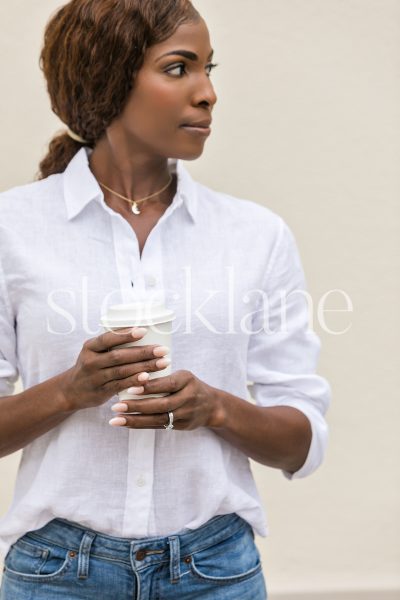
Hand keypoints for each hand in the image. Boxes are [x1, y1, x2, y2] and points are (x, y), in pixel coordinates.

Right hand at [58, 327, 169, 410]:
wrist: (71, 391)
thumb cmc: (91, 366)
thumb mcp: (94, 351)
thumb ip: (112, 344)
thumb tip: (145, 332)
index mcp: (90, 347)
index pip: (107, 338)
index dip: (125, 335)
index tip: (144, 331)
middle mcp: (91, 362)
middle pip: (119, 356)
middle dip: (143, 352)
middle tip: (163, 350)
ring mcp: (95, 378)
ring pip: (122, 371)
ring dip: (144, 367)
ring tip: (163, 362)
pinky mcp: (101, 392)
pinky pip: (120, 385)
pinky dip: (134, 381)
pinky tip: (147, 378)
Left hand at [109, 370, 224, 429]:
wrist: (212, 406)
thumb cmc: (189, 385)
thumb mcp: (182, 375)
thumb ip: (163, 376)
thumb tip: (132, 371)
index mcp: (187, 380)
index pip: (167, 384)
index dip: (149, 387)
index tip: (129, 388)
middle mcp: (188, 398)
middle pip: (161, 404)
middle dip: (137, 406)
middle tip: (116, 406)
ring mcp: (186, 414)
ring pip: (158, 419)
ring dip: (135, 420)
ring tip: (116, 419)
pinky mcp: (181, 426)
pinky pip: (158, 426)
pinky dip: (141, 425)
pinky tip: (126, 424)